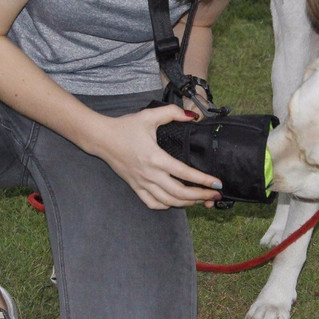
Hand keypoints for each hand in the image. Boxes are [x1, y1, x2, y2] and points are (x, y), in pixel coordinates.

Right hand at [94, 104, 222, 209]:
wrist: (101, 138)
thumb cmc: (125, 126)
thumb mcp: (149, 115)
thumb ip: (172, 113)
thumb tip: (192, 116)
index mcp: (155, 158)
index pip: (184, 173)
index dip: (203, 180)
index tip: (217, 184)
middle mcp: (149, 174)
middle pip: (179, 193)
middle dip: (200, 196)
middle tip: (215, 195)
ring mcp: (142, 183)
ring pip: (168, 201)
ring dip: (187, 203)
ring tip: (201, 200)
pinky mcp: (135, 186)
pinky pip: (152, 203)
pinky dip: (166, 205)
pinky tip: (175, 202)